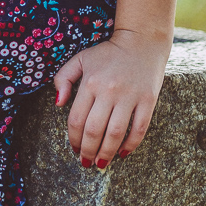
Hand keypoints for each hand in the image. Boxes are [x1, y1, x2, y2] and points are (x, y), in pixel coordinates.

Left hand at [52, 28, 169, 167]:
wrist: (141, 41)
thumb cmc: (107, 54)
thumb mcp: (81, 59)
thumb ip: (63, 78)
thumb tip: (58, 104)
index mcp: (90, 82)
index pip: (77, 119)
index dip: (73, 139)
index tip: (74, 149)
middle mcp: (109, 91)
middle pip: (94, 131)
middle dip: (88, 152)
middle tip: (86, 162)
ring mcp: (130, 97)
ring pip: (115, 134)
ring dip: (106, 153)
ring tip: (101, 163)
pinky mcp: (148, 101)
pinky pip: (139, 129)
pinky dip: (130, 145)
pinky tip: (122, 154)